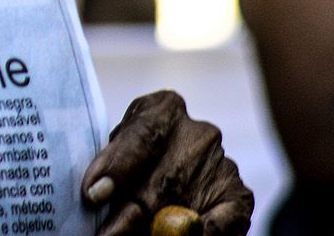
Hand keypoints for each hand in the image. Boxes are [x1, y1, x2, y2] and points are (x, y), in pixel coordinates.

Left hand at [81, 90, 252, 235]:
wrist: (181, 167)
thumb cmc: (136, 157)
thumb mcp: (121, 147)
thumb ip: (113, 163)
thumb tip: (97, 193)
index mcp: (164, 109)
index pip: (142, 135)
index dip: (118, 166)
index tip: (94, 194)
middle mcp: (199, 133)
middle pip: (162, 178)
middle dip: (131, 212)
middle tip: (108, 233)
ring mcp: (223, 164)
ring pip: (185, 204)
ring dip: (158, 228)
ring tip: (137, 233)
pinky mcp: (239, 197)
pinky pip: (220, 223)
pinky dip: (200, 233)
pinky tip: (186, 233)